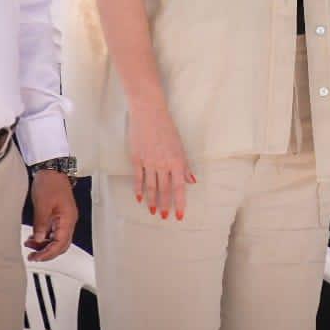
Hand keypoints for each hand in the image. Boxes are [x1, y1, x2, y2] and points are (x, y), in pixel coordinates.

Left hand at [25, 170, 78, 260]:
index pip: (60, 244)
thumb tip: (38, 240)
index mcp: (68, 219)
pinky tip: (35, 237)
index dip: (48, 254)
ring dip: (45, 246)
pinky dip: (45, 238)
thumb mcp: (42, 205)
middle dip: (47, 253)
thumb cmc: (50, 183)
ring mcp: (65, 218)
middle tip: (33, 257)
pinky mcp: (59, 216)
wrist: (51, 170)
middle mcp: (69, 221)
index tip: (36, 258)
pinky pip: (54, 233)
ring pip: (58, 240)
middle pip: (61, 245)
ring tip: (30, 246)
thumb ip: (41, 225)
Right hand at [128, 105, 194, 219]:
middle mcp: (163, 164)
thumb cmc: (167, 127)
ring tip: (153, 211)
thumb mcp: (180, 145)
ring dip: (152, 201)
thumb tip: (192, 181)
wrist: (148, 112)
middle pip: (164, 190)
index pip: (180, 187)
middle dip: (165, 205)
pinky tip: (139, 199)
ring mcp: (149, 162)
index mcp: (177, 161)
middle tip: (165, 216)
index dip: (180, 203)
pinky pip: (138, 178)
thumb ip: (185, 165)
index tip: (179, 216)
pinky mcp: (136, 159)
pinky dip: (138, 190)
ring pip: (151, 187)